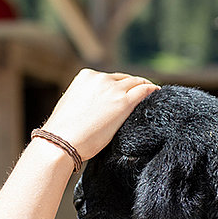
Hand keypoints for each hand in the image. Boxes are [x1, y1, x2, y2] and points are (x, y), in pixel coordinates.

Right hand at [41, 69, 156, 159]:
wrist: (61, 142)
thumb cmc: (63, 132)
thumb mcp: (72, 105)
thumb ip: (86, 99)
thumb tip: (96, 106)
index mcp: (85, 76)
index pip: (109, 78)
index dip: (119, 85)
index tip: (126, 91)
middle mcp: (100, 78)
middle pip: (124, 79)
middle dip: (133, 85)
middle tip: (143, 92)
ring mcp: (113, 89)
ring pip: (136, 82)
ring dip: (145, 87)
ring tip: (152, 93)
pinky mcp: (124, 102)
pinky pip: (144, 90)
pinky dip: (152, 90)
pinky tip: (157, 93)